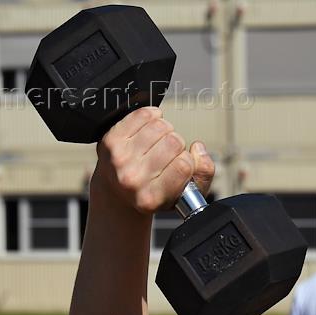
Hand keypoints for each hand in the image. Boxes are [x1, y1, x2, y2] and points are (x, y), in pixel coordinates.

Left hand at [92, 106, 214, 214]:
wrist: (118, 192)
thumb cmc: (155, 191)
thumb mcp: (184, 194)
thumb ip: (204, 173)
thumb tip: (198, 147)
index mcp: (151, 198)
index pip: (184, 165)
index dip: (188, 160)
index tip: (181, 164)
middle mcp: (132, 180)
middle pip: (173, 143)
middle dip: (177, 145)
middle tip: (169, 153)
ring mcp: (119, 159)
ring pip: (159, 126)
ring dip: (166, 130)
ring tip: (160, 141)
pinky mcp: (111, 141)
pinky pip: (142, 115)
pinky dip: (152, 116)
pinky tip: (151, 128)